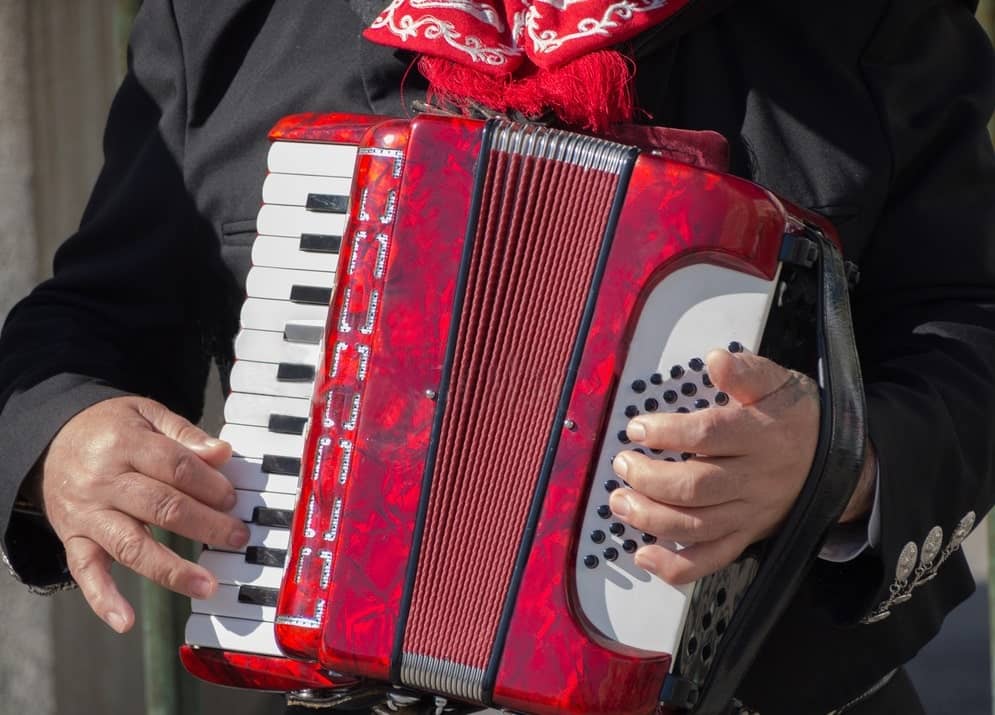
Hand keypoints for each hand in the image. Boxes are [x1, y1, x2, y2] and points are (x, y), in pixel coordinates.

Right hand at [37, 396, 247, 632]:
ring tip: (208, 585)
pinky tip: (125, 621)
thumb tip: (223, 453)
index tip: (233, 499)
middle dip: (206, 525)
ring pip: (132, 545)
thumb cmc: (110, 428)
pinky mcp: (74, 538)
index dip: (209, 484)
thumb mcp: (145, 414)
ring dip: (172, 569)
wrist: (51, 441)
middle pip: (162, 507)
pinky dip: (103, 599)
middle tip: (237, 537)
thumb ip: (184, 434)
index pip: (176, 467)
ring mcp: (88, 514)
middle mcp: (104, 481)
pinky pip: (86, 571)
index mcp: (125, 444)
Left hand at [608, 349, 820, 584]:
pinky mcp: (746, 536)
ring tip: (619, 503)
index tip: (636, 428)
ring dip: (652, 518)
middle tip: (622, 465)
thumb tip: (716, 359)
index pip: (709, 436)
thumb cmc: (795, 418)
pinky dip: (676, 566)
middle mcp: (754, 478)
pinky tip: (644, 555)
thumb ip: (746, 372)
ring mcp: (750, 512)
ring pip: (698, 526)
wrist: (839, 461)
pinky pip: (712, 559)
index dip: (668, 433)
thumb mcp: (777, 384)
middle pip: (697, 487)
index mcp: (759, 435)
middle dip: (650, 479)